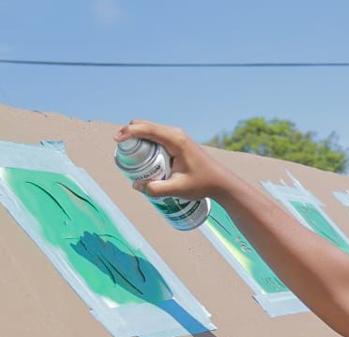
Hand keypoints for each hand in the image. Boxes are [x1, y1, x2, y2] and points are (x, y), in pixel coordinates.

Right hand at [114, 121, 234, 201]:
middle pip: (145, 125)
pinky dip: (145, 140)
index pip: (147, 129)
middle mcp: (176, 134)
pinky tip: (140, 153)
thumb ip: (156, 189)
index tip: (116, 141)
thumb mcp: (178, 189)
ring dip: (136, 136)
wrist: (221, 182)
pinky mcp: (178, 141)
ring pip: (150, 129)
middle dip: (129, 133)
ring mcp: (177, 136)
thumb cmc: (203, 184)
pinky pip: (156, 136)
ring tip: (128, 153)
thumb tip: (135, 185)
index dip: (129, 132)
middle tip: (120, 149)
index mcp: (176, 140)